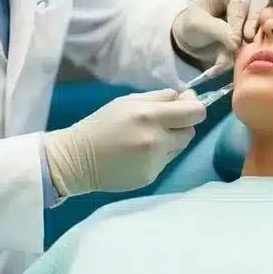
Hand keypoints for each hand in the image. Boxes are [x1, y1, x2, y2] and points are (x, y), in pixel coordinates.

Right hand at [43, 90, 205, 196]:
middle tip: (164, 120)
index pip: (195, 113)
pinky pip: (165, 161)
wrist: (77, 159)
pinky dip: (158, 155)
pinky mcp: (151, 176)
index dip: (195, 106)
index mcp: (150, 116)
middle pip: (190, 131)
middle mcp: (156, 140)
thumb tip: (185, 97)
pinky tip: (137, 153)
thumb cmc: (102, 124)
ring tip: (147, 137)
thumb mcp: (128, 101)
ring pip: (179, 147)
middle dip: (182, 124)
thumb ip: (159, 98)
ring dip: (171, 140)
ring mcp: (154, 162)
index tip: (186, 103)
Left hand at [171, 0, 269, 70]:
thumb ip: (217, 30)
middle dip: (254, 20)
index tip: (235, 42)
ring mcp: (256, 2)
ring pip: (269, 9)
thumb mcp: (198, 25)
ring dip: (262, 27)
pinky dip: (265, 35)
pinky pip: (270, 23)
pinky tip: (258, 47)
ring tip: (252, 44)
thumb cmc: (194, 23)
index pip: (239, 0)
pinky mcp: (262, 17)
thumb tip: (236, 43)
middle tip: (248, 39)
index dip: (239, 21)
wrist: (196, 35)